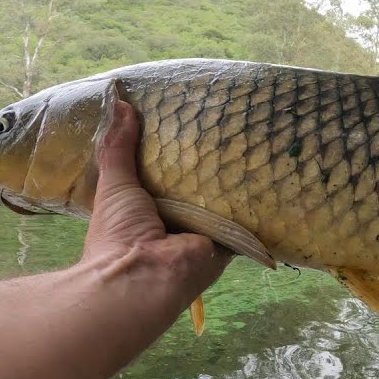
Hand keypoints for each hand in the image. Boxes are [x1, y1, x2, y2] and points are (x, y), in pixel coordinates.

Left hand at [82, 100, 230, 309]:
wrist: (143, 276)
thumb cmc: (119, 232)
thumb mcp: (114, 182)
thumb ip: (117, 146)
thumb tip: (119, 102)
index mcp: (147, 210)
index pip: (163, 176)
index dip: (172, 154)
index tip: (186, 123)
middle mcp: (175, 221)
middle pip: (194, 187)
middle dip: (205, 164)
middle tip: (223, 125)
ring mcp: (201, 232)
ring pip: (219, 200)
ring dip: (229, 180)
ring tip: (246, 139)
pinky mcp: (225, 241)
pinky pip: (240, 217)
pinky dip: (250, 202)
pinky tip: (263, 172)